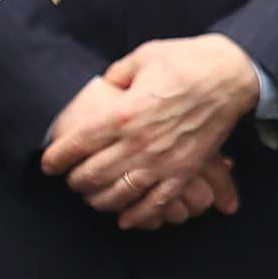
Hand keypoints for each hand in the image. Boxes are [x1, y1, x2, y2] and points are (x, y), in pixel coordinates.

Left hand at [40, 34, 261, 217]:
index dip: (57, 158)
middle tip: (69, 181)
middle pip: (93, 174)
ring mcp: (163, 161)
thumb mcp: (140, 58)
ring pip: (121, 193)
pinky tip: (125, 220)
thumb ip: (115, 76)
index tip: (47, 165)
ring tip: (91, 198)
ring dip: (100, 200)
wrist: (231, 75)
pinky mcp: (185, 172)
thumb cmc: (184, 61)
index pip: (78, 144)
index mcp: (123, 114)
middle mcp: (139, 142)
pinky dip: (139, 215)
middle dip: (75, 182)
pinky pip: (158, 203)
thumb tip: (103, 87)